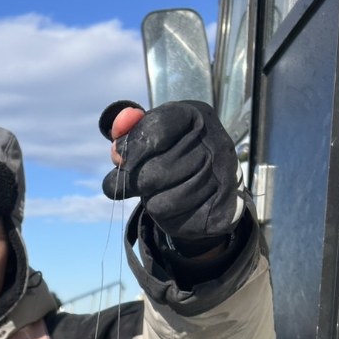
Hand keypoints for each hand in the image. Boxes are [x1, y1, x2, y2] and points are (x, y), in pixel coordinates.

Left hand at [100, 100, 243, 250]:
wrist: (209, 183)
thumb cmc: (171, 153)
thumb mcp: (151, 134)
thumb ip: (130, 132)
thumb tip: (118, 142)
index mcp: (196, 116)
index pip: (156, 129)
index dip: (130, 149)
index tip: (118, 160)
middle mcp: (213, 144)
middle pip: (154, 172)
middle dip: (133, 183)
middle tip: (132, 184)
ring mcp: (220, 179)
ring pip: (160, 202)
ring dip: (149, 201)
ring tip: (157, 193)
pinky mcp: (218, 210)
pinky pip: (174, 222)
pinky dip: (164, 218)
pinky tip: (172, 207)